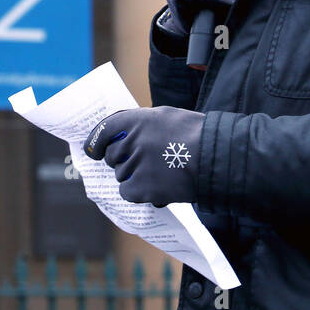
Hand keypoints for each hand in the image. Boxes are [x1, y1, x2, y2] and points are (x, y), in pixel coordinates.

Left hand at [84, 106, 205, 206]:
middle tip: (146, 162)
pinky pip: (127, 192)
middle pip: (113, 156)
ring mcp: (136, 165)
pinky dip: (138, 192)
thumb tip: (123, 136)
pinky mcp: (142, 188)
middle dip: (123, 160)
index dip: (95, 142)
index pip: (104, 130)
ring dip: (134, 176)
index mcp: (137, 120)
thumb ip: (142, 124)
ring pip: (121, 175)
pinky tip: (155, 188)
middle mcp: (132, 142)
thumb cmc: (196, 135)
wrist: (217, 158)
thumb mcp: (166, 117)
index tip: (93, 151)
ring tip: (160, 173)